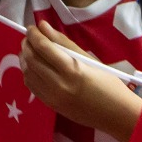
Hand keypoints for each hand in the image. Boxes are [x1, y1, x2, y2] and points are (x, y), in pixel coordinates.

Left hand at [19, 19, 140, 138]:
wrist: (116, 114)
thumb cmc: (108, 83)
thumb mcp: (89, 59)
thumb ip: (64, 42)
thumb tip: (43, 26)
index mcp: (72, 70)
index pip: (43, 47)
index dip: (34, 35)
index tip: (32, 27)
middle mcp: (58, 84)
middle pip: (31, 60)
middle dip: (27, 45)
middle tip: (29, 37)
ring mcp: (52, 97)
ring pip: (27, 73)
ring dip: (25, 58)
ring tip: (30, 50)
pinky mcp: (50, 105)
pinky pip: (31, 86)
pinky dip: (28, 72)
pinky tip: (34, 66)